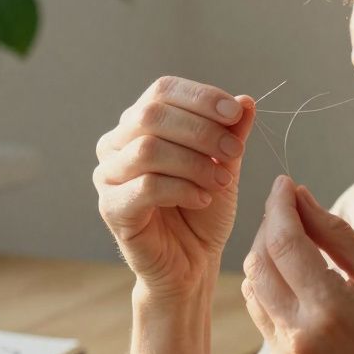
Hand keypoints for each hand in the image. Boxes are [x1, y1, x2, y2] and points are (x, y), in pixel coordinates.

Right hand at [94, 76, 256, 299]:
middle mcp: (116, 143)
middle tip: (234, 154)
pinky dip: (182, 189)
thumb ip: (232, 133)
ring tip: (220, 183)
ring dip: (194, 163)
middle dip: (201, 131)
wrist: (192, 263)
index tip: (236, 114)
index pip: (163, 91)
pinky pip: (145, 187)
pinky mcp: (111, 208)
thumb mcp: (225, 165)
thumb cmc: (204, 209)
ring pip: (148, 150)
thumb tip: (245, 100)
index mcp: (139, 123)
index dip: (201, 97)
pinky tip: (202, 199)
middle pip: (152, 115)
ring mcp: (108, 175)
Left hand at [241, 175, 353, 353]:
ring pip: (251, 286)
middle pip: (259, 261)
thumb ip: (337, 234)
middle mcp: (299, 335)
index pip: (285, 242)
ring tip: (292, 237)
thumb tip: (301, 196)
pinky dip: (267, 284)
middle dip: (269, 224)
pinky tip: (291, 274)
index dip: (280, 205)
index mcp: (330, 309)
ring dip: (264, 253)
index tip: (285, 182)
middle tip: (289, 205)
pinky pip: (259, 312)